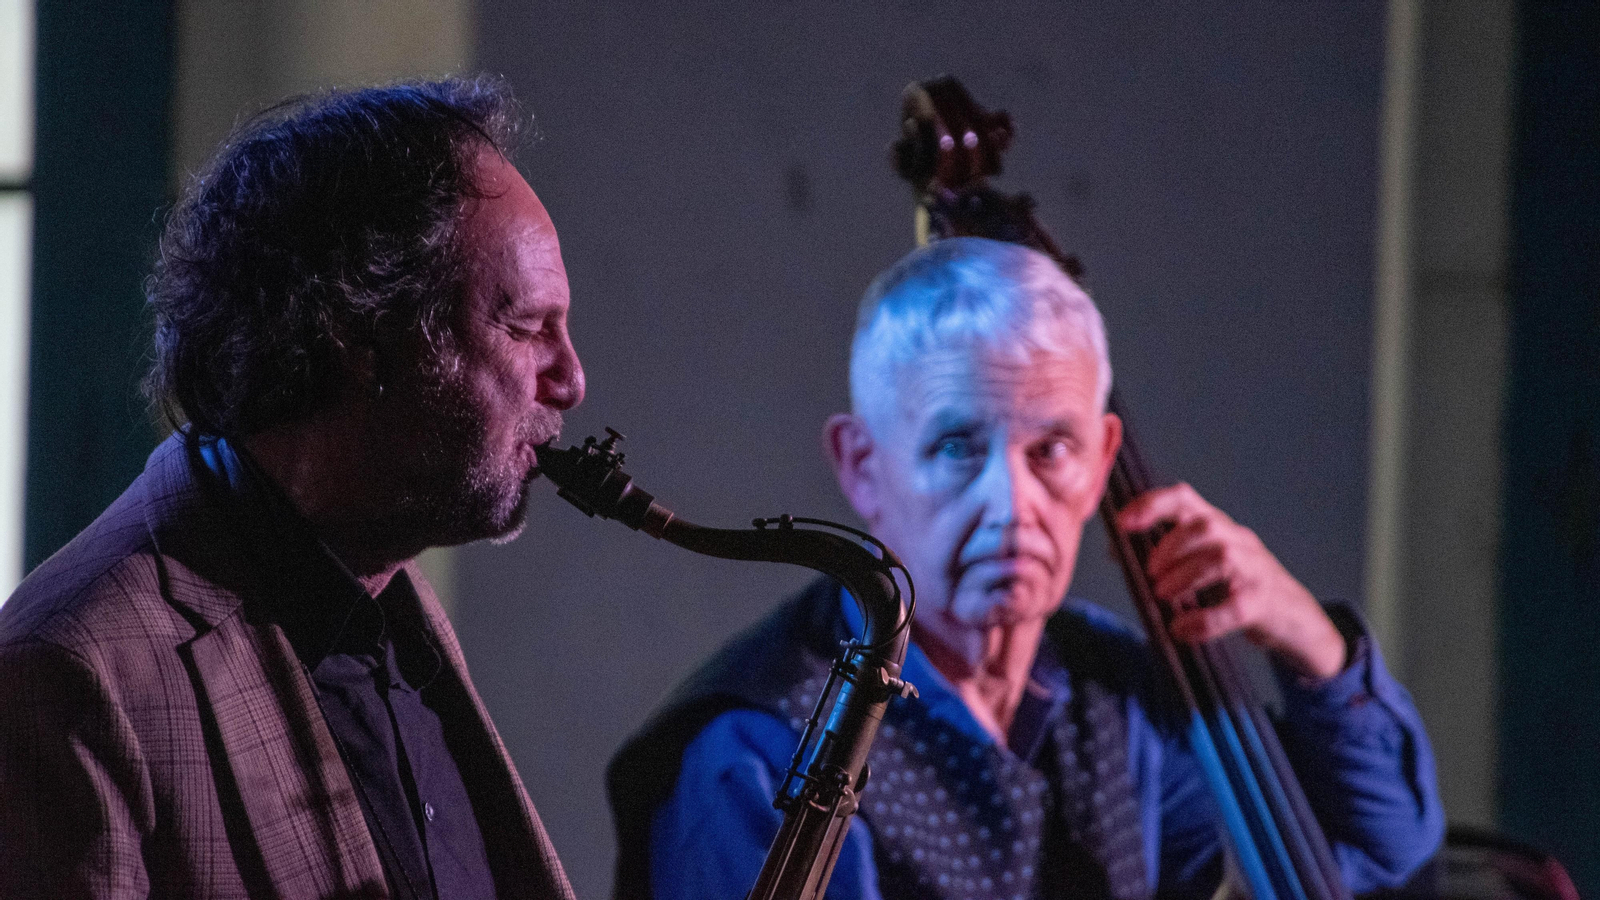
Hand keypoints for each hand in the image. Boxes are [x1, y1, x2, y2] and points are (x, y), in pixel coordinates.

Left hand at [1116, 483, 1346, 679]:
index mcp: (1220, 528)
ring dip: (1183, 577)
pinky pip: (1234, 608)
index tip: (1122, 523)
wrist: (1299, 623)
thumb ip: (1169, 556)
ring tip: (1162, 596)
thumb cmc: (1242, 591)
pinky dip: (1204, 620)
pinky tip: (1182, 629)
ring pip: (1220, 558)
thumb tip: (1117, 551)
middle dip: (1168, 546)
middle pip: (1204, 524)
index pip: (1184, 499)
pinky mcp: (1264, 605)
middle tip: (1149, 573)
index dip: (1151, 504)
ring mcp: (1255, 571)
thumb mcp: (1207, 565)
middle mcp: (1239, 541)